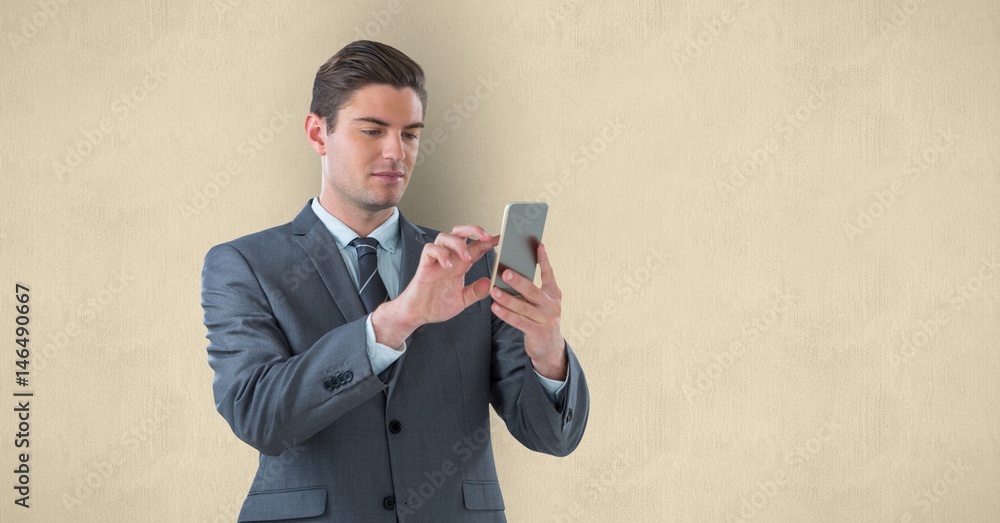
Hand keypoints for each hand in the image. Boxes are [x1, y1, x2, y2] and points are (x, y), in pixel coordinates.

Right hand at [372, 225, 498, 347]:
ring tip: (467, 257)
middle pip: (459, 233)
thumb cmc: (436, 305)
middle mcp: (449, 260)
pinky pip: (430, 250)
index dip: (487, 242)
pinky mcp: (424, 266)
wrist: (417, 315)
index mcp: (459, 266)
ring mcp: (436, 261)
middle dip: (473, 230)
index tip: (499, 238)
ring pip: (445, 237)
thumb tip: (490, 282)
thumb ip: (476, 292)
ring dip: (458, 243)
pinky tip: (447, 265)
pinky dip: (440, 254)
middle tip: (486, 237)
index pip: (475, 247)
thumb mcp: (462, 300)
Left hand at [490, 243, 566, 379]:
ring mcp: (546, 319)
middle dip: (518, 281)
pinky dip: (506, 314)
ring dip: (507, 298)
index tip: (538, 245)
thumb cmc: (541, 319)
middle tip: (504, 272)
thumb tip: (513, 273)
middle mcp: (552, 305)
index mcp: (553, 294)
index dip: (544, 260)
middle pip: (533, 290)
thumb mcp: (543, 302)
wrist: (550, 348)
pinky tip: (495, 308)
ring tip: (493, 290)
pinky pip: (519, 321)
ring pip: (523, 307)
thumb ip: (533, 289)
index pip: (549, 274)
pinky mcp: (538, 332)